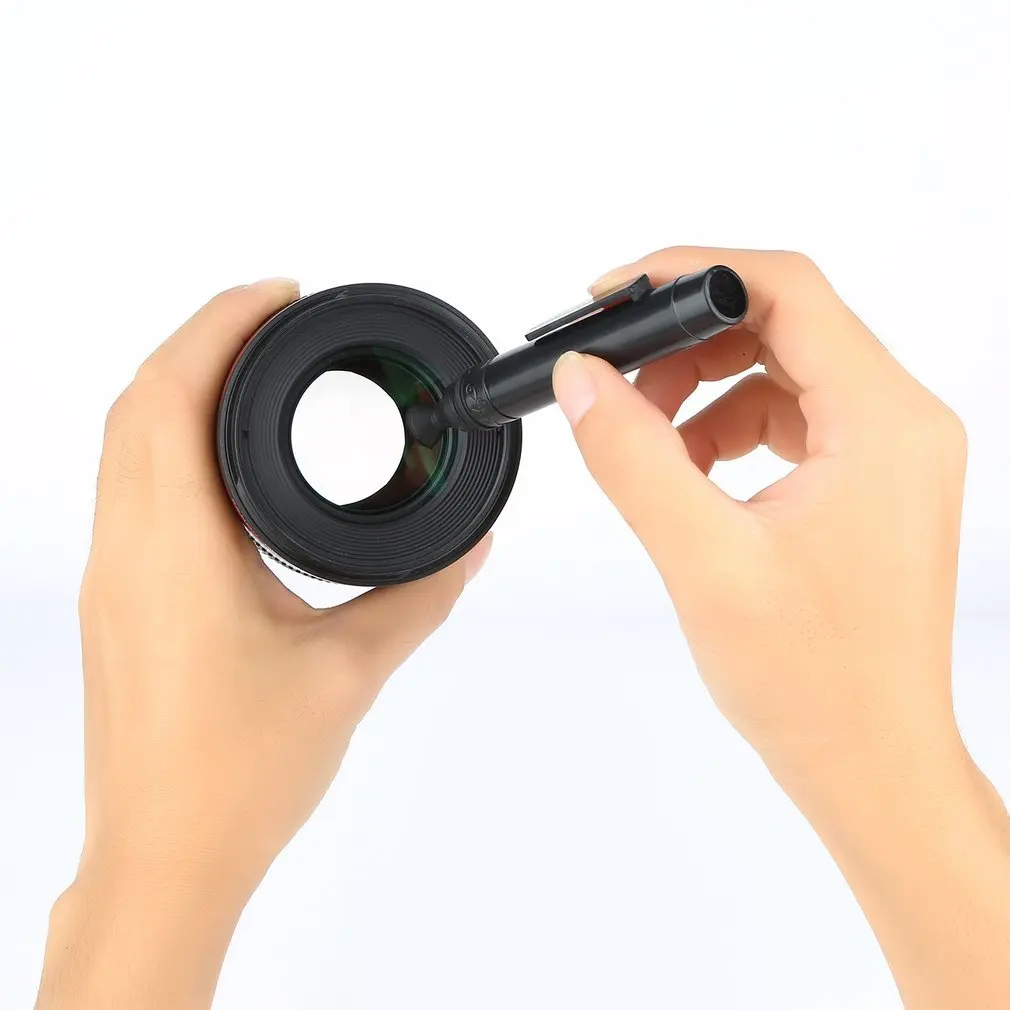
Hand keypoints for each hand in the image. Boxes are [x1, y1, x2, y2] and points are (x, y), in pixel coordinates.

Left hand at [36, 280, 491, 1009]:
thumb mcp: (351, 671)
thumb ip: (420, 594)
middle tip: (275, 321)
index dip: (222, 324)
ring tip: (255, 372)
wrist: (165, 857)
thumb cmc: (237, 776)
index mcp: (176, 549)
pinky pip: (129, 486)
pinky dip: (168, 440)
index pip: (172, 393)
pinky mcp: (117, 601)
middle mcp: (127, 549)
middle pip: (138, 401)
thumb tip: (469, 544)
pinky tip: (224, 459)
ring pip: (124, 442)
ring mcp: (112, 576)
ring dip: (180, 387)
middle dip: (203, 340)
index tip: (279, 293)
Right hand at [553, 247, 1009, 1009]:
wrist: (871, 762)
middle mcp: (902, 424)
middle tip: (620, 382)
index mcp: (884, 423)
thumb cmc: (815, 683)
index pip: (787, 290)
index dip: (692, 274)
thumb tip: (583, 379)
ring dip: (705, 390)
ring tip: (650, 443)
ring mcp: (889, 454)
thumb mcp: (703, 559)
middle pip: (784, 324)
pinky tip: (688, 474)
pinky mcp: (868, 483)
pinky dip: (728, 429)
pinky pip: (790, 419)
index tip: (617, 293)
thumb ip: (633, 457)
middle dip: (688, 344)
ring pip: (782, 370)